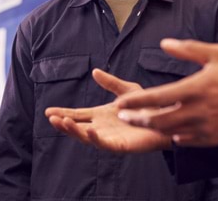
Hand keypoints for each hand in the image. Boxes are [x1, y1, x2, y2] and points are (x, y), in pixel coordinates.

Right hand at [45, 69, 171, 152]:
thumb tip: (95, 71)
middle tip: (51, 117)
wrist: (169, 118)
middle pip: (78, 127)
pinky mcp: (121, 145)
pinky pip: (105, 144)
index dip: (63, 113)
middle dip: (63, 123)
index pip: (78, 115)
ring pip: (87, 137)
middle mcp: (103, 127)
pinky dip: (95, 138)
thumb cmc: (150, 106)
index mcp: (101, 115)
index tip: (48, 111)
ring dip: (74, 131)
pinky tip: (88, 130)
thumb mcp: (127, 90)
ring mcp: (111, 137)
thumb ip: (111, 83)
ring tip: (62, 122)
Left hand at [115, 39, 217, 146]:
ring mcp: (205, 127)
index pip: (157, 97)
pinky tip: (169, 133)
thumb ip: (188, 49)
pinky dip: (176, 138)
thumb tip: (164, 43)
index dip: (136, 102)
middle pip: (158, 120)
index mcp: (194, 89)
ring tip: (140, 123)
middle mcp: (196, 111)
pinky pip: (188, 141)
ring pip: (170, 132)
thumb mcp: (217, 54)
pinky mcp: (213, 138)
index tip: (120, 104)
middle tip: (123, 117)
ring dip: (153, 128)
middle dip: (137, 119)